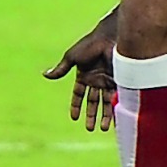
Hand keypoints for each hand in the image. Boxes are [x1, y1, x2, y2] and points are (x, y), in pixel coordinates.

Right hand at [43, 12, 118, 131]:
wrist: (111, 37)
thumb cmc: (91, 44)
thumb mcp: (73, 57)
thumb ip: (61, 68)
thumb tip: (45, 75)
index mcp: (84, 74)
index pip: (79, 94)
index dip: (76, 106)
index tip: (74, 118)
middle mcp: (97, 79)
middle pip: (93, 101)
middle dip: (91, 115)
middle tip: (89, 128)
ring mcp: (109, 80)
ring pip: (106, 102)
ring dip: (105, 116)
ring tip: (103, 129)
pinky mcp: (120, 80)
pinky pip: (118, 98)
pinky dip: (118, 108)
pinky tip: (118, 118)